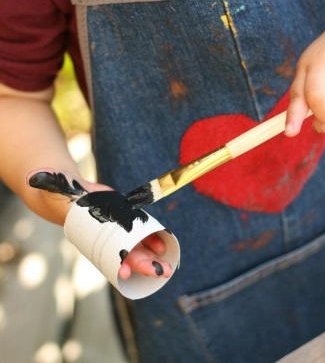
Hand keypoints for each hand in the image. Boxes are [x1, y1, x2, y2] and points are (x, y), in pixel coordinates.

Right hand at [27, 170, 171, 279]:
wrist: (73, 196)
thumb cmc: (61, 195)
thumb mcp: (54, 189)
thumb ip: (48, 185)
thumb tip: (34, 177)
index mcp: (92, 237)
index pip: (106, 255)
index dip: (116, 263)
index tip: (124, 272)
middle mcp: (107, 239)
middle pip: (128, 255)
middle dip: (144, 264)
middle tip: (161, 271)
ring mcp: (118, 233)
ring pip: (138, 249)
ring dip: (153, 257)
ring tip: (167, 266)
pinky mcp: (126, 222)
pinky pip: (142, 233)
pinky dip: (153, 238)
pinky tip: (162, 242)